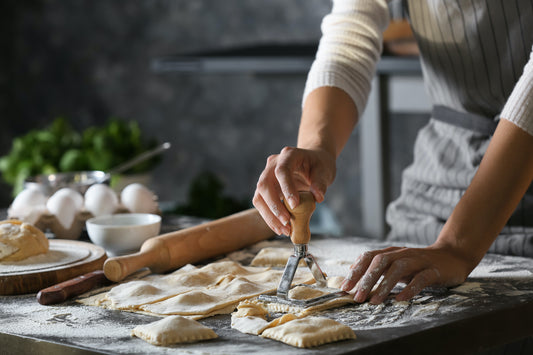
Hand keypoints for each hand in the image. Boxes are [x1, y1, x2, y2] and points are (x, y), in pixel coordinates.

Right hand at [253, 146, 335, 235]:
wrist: (312, 163)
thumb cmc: (318, 165)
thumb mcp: (325, 171)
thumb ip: (321, 183)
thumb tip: (318, 197)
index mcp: (289, 155)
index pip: (282, 171)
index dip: (286, 188)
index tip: (295, 205)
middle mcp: (273, 165)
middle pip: (264, 185)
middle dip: (274, 206)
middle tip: (287, 222)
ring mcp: (267, 177)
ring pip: (259, 197)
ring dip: (269, 215)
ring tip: (284, 230)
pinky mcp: (266, 190)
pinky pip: (262, 205)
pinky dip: (270, 218)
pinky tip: (280, 229)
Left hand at [340, 245, 472, 303]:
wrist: (452, 256)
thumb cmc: (419, 263)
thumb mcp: (396, 264)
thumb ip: (378, 269)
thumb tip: (354, 276)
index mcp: (391, 252)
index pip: (368, 257)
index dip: (356, 271)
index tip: (345, 287)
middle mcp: (402, 254)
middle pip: (380, 261)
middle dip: (366, 279)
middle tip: (357, 297)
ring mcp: (418, 261)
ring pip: (398, 268)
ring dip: (384, 285)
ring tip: (375, 301)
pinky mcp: (434, 270)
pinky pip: (421, 278)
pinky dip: (410, 288)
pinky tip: (400, 299)